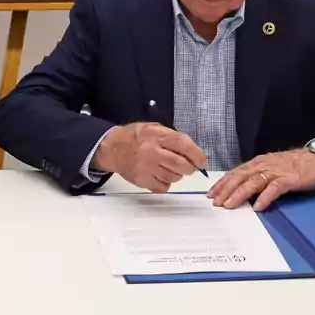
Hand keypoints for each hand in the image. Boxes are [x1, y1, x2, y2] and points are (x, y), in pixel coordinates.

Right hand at [92, 122, 206, 192]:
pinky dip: (165, 182)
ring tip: (167, 167)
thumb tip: (192, 150)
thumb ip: (172, 136)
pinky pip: (164, 187)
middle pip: (182, 165)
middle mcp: (152, 151)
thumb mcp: (154, 127)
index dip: (197, 155)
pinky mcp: (143, 180)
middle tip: (187, 166)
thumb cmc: (135, 137)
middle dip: (189, 167)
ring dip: (176, 174)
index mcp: (157, 135)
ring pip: (174, 177)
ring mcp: (147, 167)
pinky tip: (159, 174)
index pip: (183, 145)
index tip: (202, 161)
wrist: (112, 147)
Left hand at [207, 149, 314, 210]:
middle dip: (225, 190)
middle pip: (239, 177)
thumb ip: (257, 177)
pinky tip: (257, 207)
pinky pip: (273, 189)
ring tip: (229, 205)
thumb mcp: (270, 168)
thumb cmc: (292, 166)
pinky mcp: (288, 179)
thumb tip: (241, 192)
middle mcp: (262, 165)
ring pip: (252, 182)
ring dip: (239, 194)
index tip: (210, 194)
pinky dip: (264, 198)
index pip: (235, 173)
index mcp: (257, 163)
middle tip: (215, 202)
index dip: (222, 183)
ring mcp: (275, 171)